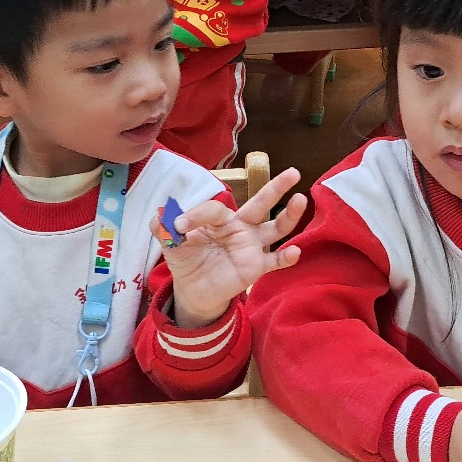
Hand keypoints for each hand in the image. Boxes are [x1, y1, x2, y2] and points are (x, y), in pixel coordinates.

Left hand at [154, 167, 306, 328]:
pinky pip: (274, 261)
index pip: (216, 209)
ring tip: (301, 199)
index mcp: (221, 218)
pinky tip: (295, 251)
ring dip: (289, 215)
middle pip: (261, 204)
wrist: (193, 290)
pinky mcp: (256, 267)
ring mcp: (252, 246)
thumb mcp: (172, 243)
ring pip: (275, 228)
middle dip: (276, 188)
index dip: (196, 215)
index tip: (178, 227)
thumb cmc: (187, 260)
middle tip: (293, 171)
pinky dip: (286, 257)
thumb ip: (164, 228)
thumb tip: (160, 216)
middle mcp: (241, 228)